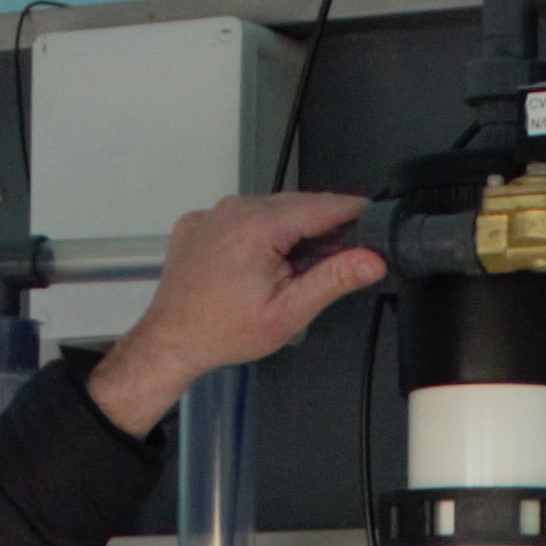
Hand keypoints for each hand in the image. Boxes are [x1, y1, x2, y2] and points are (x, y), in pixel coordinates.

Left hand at [86, 193, 385, 436]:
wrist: (171, 340)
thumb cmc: (224, 330)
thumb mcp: (290, 310)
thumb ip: (334, 279)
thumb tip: (371, 259)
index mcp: (259, 225)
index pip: (322, 204)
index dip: (353, 212)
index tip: (374, 218)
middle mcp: (233, 209)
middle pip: (296, 205)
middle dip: (320, 228)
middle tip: (337, 258)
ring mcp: (213, 213)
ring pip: (269, 210)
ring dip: (288, 232)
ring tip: (290, 270)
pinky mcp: (200, 222)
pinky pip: (241, 217)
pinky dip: (257, 234)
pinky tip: (256, 265)